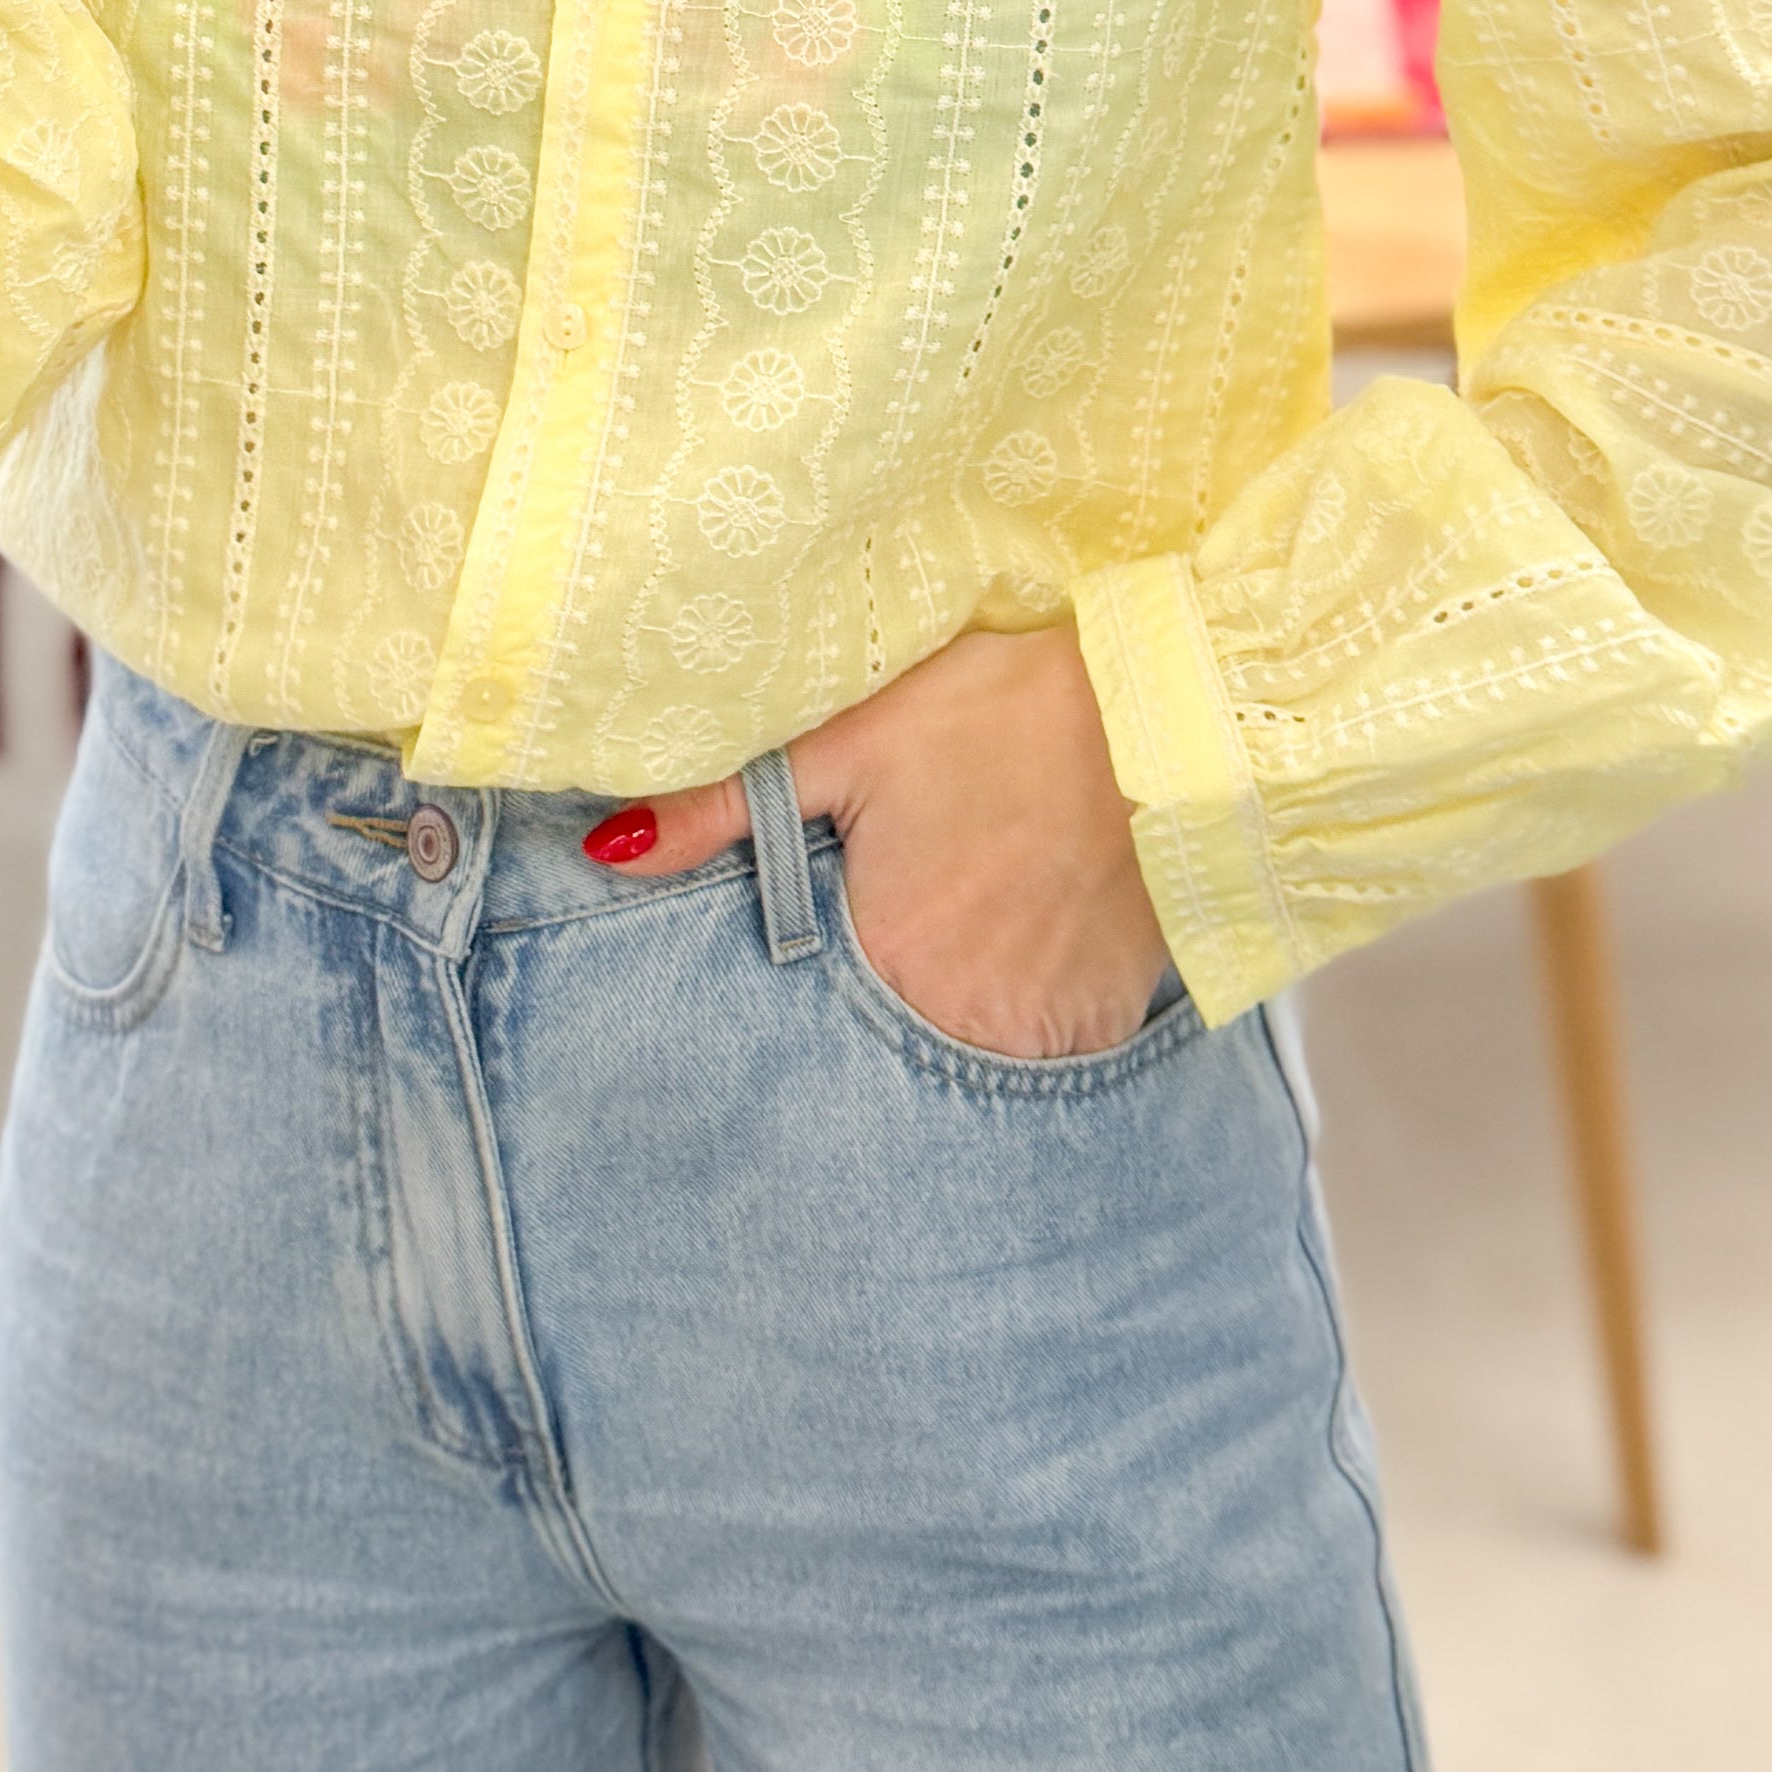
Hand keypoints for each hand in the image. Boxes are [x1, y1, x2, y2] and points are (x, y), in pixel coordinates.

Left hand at [584, 626, 1172, 1061]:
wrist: (1163, 709)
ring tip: (971, 938)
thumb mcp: (851, 740)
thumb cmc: (999, 714)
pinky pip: (1050, 1056)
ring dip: (960, 1020)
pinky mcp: (1111, 1022)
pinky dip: (1033, 1018)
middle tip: (910, 932)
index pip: (813, 1024)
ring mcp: (1044, 1032)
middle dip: (885, 1012)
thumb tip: (608, 850)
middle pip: (894, 1049)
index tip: (834, 946)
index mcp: (885, 959)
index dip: (817, 986)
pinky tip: (1031, 949)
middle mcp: (961, 1021)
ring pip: (974, 1062)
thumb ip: (722, 809)